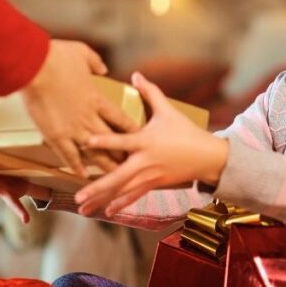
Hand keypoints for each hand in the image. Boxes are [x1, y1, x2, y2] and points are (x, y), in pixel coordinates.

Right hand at [21, 40, 138, 177]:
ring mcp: (72, 128)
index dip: (132, 130)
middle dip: (124, 154)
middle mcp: (89, 117)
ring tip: (115, 177)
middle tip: (135, 164)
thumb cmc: (56, 56)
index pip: (121, 119)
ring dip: (104, 165)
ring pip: (94, 153)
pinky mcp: (55, 135)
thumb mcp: (82, 53)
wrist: (33, 66)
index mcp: (97, 99)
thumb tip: (103, 68)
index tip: (142, 139)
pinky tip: (82, 176)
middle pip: (112, 141)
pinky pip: (68, 155)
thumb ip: (96, 62)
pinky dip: (76, 166)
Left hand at [74, 72, 228, 216]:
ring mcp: (149, 176)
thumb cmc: (186, 131)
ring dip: (102, 200)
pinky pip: (134, 195)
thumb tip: (136, 74)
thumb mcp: (169, 110)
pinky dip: (120, 204)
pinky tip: (106, 212)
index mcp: (146, 140)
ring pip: (122, 190)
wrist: (207, 157)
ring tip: (83, 208)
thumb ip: (150, 93)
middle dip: (97, 187)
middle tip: (78, 195)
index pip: (123, 140)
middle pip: (118, 176)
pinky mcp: (154, 184)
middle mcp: (145, 161)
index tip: (88, 141)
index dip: (106, 140)